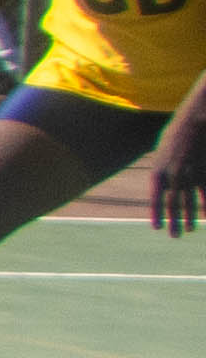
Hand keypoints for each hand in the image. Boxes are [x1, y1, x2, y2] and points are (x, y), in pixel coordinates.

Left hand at [155, 121, 203, 239]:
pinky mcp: (204, 173)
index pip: (156, 200)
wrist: (196, 121)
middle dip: (174, 222)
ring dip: (189, 218)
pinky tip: (205, 216)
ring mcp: (191, 176)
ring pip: (190, 202)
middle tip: (175, 236)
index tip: (157, 228)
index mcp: (158, 172)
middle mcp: (174, 177)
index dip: (157, 215)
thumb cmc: (177, 133)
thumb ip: (161, 168)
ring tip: (188, 230)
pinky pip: (205, 193)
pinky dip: (205, 205)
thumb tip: (160, 182)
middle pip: (173, 206)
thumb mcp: (162, 151)